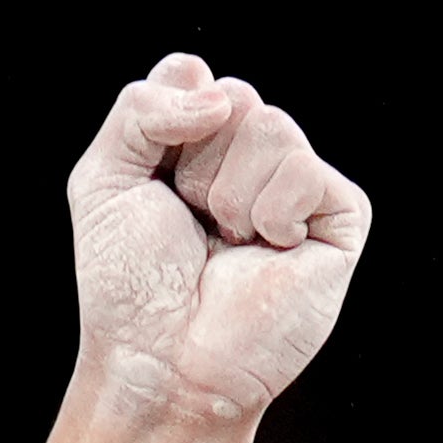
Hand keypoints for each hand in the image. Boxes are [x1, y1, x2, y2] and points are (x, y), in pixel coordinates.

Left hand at [67, 54, 366, 424]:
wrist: (163, 366)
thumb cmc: (130, 288)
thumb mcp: (103, 180)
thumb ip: (140, 107)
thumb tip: (215, 88)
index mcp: (197, 146)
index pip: (191, 76)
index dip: (166, 122)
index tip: (153, 184)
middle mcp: (250, 160)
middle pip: (234, 94)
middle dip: (196, 163)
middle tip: (192, 223)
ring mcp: (297, 187)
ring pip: (271, 125)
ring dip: (229, 193)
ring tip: (226, 245)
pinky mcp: (339, 217)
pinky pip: (307, 170)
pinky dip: (273, 213)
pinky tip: (266, 252)